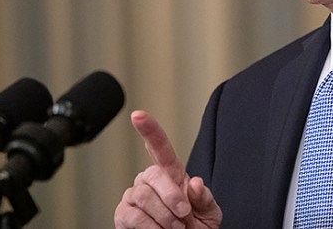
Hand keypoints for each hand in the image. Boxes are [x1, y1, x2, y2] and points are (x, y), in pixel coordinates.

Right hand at [115, 111, 221, 228]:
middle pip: (153, 174)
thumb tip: (195, 183)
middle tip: (184, 216)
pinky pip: (132, 215)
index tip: (138, 115)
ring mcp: (134, 197)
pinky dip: (150, 227)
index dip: (149, 130)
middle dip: (171, 196)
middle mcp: (149, 182)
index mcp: (172, 175)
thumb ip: (204, 198)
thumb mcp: (209, 214)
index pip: (160, 148)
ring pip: (143, 195)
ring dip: (163, 215)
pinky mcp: (123, 215)